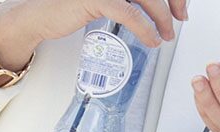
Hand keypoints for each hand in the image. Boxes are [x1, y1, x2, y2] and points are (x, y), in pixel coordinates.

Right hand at [0, 0, 186, 71]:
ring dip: (162, 18)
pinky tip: (151, 39)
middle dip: (173, 2)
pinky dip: (146, 29)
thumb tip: (159, 6)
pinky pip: (130, 14)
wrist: (38, 16)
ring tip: (165, 34)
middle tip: (180, 18)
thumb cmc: (71, 6)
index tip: (181, 6)